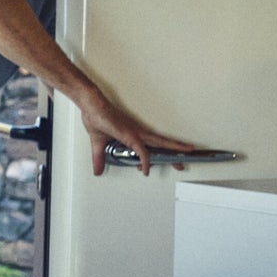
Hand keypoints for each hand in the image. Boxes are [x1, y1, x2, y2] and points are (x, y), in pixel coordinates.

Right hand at [77, 88, 197, 175]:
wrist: (92, 106)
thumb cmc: (96, 118)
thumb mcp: (98, 144)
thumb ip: (99, 158)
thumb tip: (97, 170)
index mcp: (132, 134)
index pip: (149, 146)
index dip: (154, 157)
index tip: (154, 165)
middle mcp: (137, 133)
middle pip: (160, 145)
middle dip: (172, 154)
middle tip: (181, 163)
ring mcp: (135, 133)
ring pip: (159, 143)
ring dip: (172, 150)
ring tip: (184, 155)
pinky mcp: (129, 135)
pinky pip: (141, 151)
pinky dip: (144, 160)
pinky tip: (145, 168)